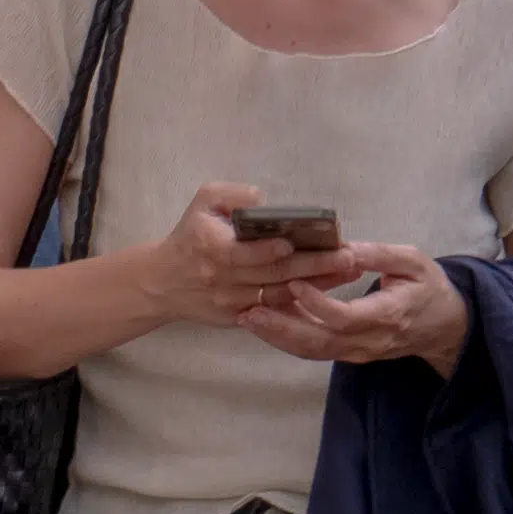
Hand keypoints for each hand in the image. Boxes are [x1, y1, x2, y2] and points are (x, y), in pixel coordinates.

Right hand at [133, 186, 338, 335]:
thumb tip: (264, 201)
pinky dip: (302, 303)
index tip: (298, 241)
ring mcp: (233, 302)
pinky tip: (328, 292)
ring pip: (281, 295)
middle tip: (348, 256)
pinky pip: (276, 311)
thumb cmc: (190, 235)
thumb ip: (232, 195)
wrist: (163, 283)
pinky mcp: (240, 318)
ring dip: (318, 285)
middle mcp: (224, 279)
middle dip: (314, 265)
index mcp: (213, 248)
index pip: (247, 252)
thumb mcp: (202, 202)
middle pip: (274, 274)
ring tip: (349, 271)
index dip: (272, 249)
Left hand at [249, 245, 473, 369]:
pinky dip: (288, 338)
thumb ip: (380, 255)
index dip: (318, 304)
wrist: (445, 328)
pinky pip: (315, 350)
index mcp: (389, 314)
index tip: (294, 282)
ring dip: (278, 336)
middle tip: (250, 311)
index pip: (347, 317)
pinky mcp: (349, 353)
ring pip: (313, 350)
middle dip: (282, 328)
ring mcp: (358, 351)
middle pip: (320, 341)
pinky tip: (266, 321)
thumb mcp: (414, 262)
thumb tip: (345, 247)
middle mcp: (370, 340)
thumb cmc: (430, 289)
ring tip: (248, 317)